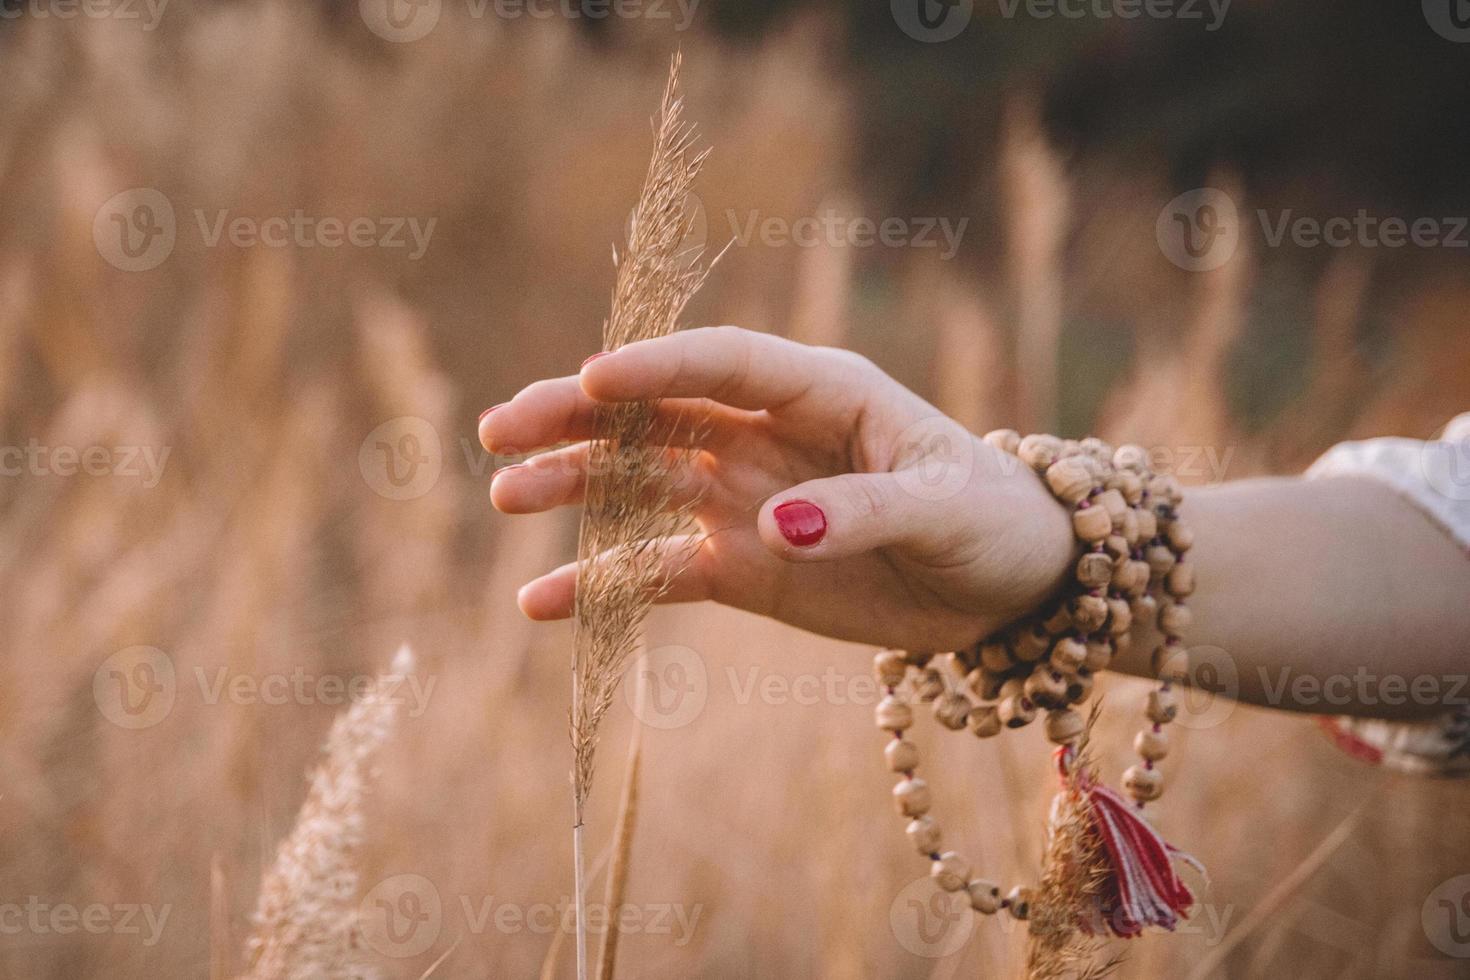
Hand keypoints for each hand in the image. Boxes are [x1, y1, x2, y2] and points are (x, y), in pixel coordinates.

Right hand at [478, 326, 1075, 651]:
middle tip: (503, 428)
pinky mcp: (740, 565)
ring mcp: (745, 500)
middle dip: (580, 415)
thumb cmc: (989, 519)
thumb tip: (776, 526)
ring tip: (506, 494)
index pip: (724, 365)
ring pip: (642, 483)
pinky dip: (604, 583)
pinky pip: (658, 570)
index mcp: (821, 391)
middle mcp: (766, 435)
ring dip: (575, 487)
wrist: (1005, 587)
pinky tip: (543, 601)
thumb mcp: (943, 509)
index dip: (657, 367)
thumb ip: (863, 513)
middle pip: (657, 414)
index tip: (594, 378)